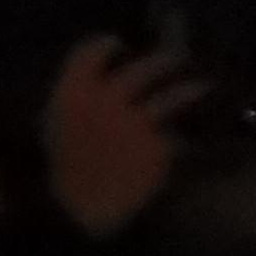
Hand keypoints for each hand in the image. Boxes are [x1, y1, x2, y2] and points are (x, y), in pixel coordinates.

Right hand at [44, 31, 207, 237]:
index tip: (117, 44)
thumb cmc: (58, 169)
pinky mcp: (160, 148)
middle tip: (177, 56)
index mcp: (72, 91)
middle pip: (144, 68)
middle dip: (163, 60)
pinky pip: (179, 135)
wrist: (77, 211)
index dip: (106, 44)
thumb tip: (97, 82)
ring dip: (190, 90)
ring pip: (173, 97)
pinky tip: (188, 137)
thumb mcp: (52, 126)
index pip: (92, 51)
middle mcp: (108, 99)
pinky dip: (185, 135)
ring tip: (203, 86)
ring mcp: (138, 123)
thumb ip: (72, 99)